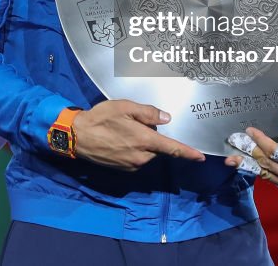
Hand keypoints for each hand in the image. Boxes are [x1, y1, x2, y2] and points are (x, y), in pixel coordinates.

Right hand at [73, 99, 204, 170]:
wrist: (77, 137)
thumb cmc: (100, 118)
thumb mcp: (124, 107)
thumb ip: (147, 113)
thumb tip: (166, 119)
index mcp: (144, 140)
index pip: (172, 149)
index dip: (188, 152)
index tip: (201, 157)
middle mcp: (141, 156)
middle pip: (157, 148)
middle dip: (152, 137)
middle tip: (133, 124)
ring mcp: (132, 165)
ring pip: (146, 153)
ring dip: (142, 144)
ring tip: (122, 131)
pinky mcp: (123, 169)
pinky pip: (136, 158)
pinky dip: (132, 150)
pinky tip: (118, 141)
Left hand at [225, 111, 277, 194]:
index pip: (275, 152)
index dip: (261, 141)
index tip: (249, 130)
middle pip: (268, 163)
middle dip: (250, 152)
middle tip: (234, 142)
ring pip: (266, 173)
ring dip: (248, 164)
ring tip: (232, 158)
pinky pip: (270, 178)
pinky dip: (257, 170)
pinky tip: (245, 164)